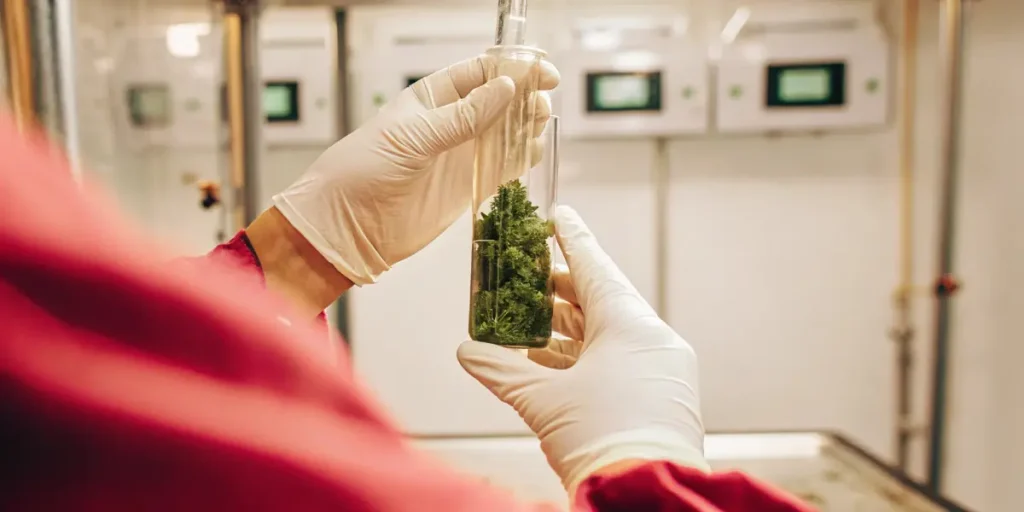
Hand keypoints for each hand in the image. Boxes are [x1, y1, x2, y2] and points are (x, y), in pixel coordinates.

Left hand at [272, 55, 558, 284]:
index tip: (539, 71)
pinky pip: (503, 167)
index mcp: (432, 98)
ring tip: (540, 125)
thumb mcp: (413, 138)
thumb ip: (462, 116)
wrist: (346, 227)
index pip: (479, 72)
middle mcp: (450, 123)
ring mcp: (460, 155)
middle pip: (500, 101)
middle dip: (525, 97)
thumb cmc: (362, 171)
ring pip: (506, 133)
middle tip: (542, 103)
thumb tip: (505, 89)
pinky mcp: (467, 186)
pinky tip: (532, 151)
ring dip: (527, 127)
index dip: (511, 68)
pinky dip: (521, 158)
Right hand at [457, 206, 708, 493]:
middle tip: (526, 279)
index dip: (571, 238)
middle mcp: (651, 341)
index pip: (594, 266)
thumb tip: (468, 352)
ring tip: (526, 327)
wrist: (643, 495)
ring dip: (565, 331)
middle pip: (599, 301)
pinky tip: (548, 366)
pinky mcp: (660, 398)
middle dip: (557, 292)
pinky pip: (618, 362)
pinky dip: (583, 360)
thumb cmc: (600, 440)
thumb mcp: (541, 400)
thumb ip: (501, 370)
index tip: (558, 215)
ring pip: (607, 335)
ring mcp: (660, 371)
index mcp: (629, 326)